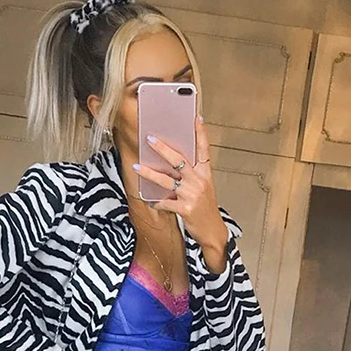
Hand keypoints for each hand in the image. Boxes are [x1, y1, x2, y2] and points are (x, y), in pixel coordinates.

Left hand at [133, 115, 228, 255]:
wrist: (213, 232)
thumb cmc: (205, 209)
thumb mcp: (204, 188)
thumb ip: (192, 175)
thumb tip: (173, 164)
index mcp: (205, 174)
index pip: (203, 149)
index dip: (200, 133)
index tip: (196, 117)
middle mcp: (199, 181)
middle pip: (179, 160)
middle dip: (162, 149)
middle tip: (149, 139)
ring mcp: (192, 195)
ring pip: (166, 180)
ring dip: (149, 173)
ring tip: (137, 166)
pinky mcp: (185, 209)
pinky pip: (165, 203)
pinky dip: (156, 202)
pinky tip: (149, 200)